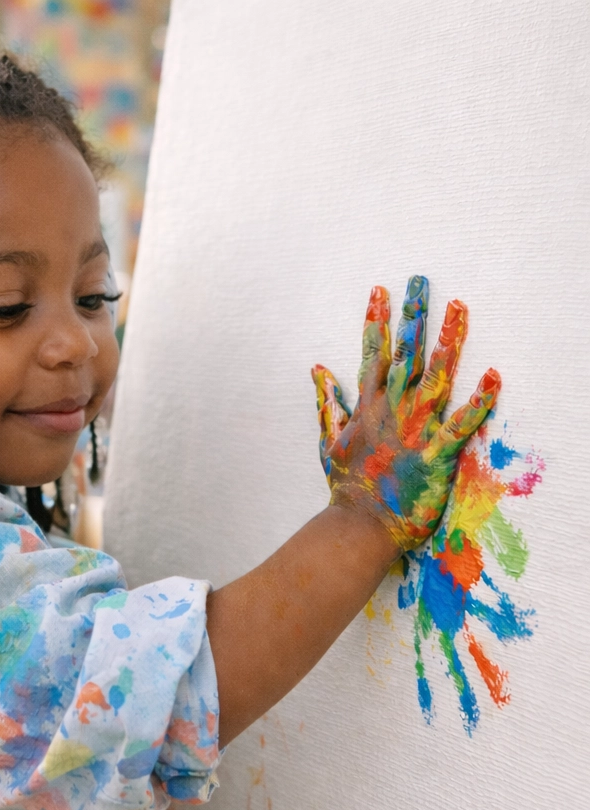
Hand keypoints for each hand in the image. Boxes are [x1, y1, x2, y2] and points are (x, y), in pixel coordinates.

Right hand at [311, 276, 500, 551]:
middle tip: (420, 280)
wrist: (360, 527)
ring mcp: (414, 432)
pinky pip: (462, 424)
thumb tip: (319, 369)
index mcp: (367, 410)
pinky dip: (478, 401)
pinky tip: (493, 375)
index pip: (373, 356)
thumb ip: (328, 404)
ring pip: (434, 378)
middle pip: (405, 356)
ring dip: (447, 342)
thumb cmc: (347, 488)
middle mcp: (391, 413)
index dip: (377, 322)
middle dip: (412, 316)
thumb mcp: (331, 442)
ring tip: (457, 307)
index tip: (380, 291)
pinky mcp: (436, 455)